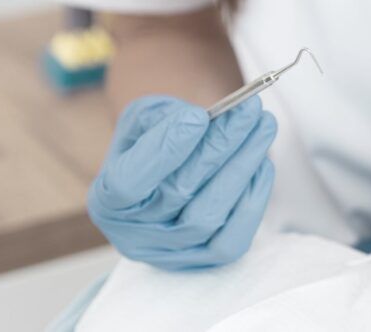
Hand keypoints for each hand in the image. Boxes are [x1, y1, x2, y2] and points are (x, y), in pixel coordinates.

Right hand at [87, 95, 276, 268]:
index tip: (199, 116)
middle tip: (250, 109)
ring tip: (263, 126)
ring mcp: (169, 253)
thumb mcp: (144, 120)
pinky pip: (233, 239)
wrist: (169, 175)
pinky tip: (261, 163)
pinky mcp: (203, 261)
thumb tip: (202, 120)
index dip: (165, 150)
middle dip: (220, 145)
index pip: (129, 182)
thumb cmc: (154, 142)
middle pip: (179, 193)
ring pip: (209, 216)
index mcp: (106, 199)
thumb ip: (164, 117)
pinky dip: (252, 199)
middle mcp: (132, 234)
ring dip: (243, 166)